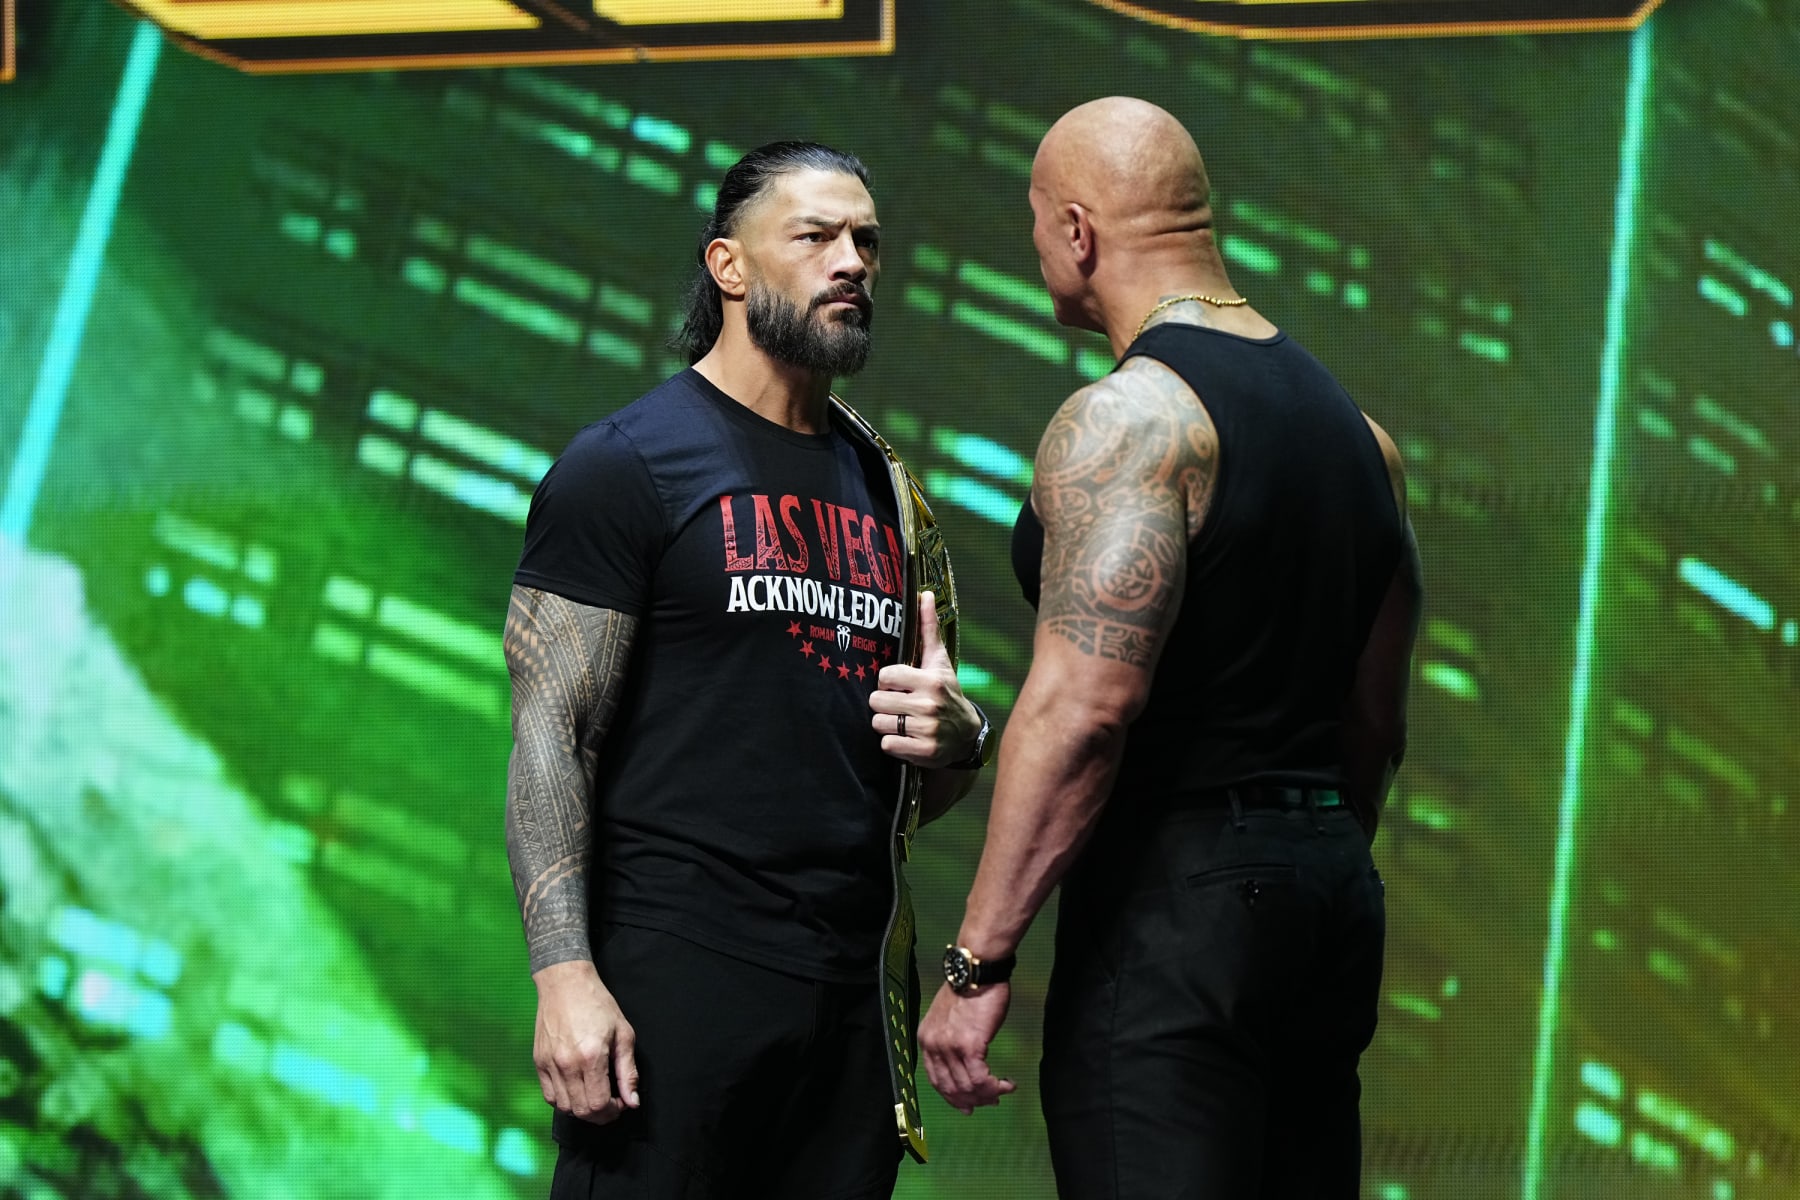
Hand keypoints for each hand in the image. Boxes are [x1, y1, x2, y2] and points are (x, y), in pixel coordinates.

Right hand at [532, 960, 639, 1124]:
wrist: (566, 984)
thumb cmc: (597, 1004)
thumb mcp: (623, 1034)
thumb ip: (628, 1071)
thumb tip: (632, 1101)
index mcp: (591, 1057)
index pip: (598, 1104)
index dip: (613, 1111)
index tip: (621, 1102)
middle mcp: (567, 1064)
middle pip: (581, 1111)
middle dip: (599, 1114)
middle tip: (611, 1103)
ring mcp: (549, 1064)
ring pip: (564, 1107)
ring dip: (582, 1109)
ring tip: (594, 1096)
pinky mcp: (538, 1062)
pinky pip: (549, 1096)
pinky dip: (564, 1101)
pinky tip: (576, 1090)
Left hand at [871, 590, 979, 767]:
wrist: (966, 734)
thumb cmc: (947, 692)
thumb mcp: (939, 662)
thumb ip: (928, 629)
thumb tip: (925, 594)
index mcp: (931, 681)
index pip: (885, 676)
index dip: (887, 681)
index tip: (899, 684)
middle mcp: (929, 705)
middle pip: (876, 701)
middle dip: (884, 703)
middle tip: (899, 704)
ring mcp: (926, 730)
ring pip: (878, 723)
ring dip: (886, 723)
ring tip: (902, 720)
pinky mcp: (923, 752)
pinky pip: (887, 744)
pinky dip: (893, 743)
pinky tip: (906, 737)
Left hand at [918, 981, 1015, 1113]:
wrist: (977, 972)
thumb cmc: (970, 989)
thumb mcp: (949, 1016)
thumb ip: (950, 1039)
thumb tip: (964, 1060)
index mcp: (927, 1039)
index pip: (935, 1080)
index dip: (952, 1097)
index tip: (967, 1106)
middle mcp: (934, 1046)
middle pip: (951, 1088)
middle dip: (973, 1100)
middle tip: (991, 1103)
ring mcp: (950, 1047)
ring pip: (967, 1087)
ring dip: (988, 1094)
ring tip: (1003, 1091)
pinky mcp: (969, 1046)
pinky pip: (981, 1079)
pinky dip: (995, 1087)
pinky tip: (1006, 1084)